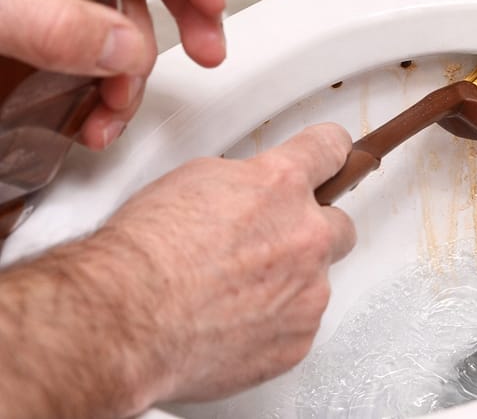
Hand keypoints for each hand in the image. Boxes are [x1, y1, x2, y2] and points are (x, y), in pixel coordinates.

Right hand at [0, 124, 355, 418]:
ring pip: (316, 280)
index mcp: (281, 186)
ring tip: (234, 292)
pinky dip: (273, 324)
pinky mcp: (299, 338)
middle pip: (339, 224)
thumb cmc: (145, 254)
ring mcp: (307, 290)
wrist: (125, 319)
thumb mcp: (196, 180)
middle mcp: (305, 235)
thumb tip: (253, 190)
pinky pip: (299, 324)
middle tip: (271, 244)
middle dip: (312, 231)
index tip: (336, 156)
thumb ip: (246, 182)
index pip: (330, 150)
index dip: (331, 152)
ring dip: (289, 282)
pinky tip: (234, 322)